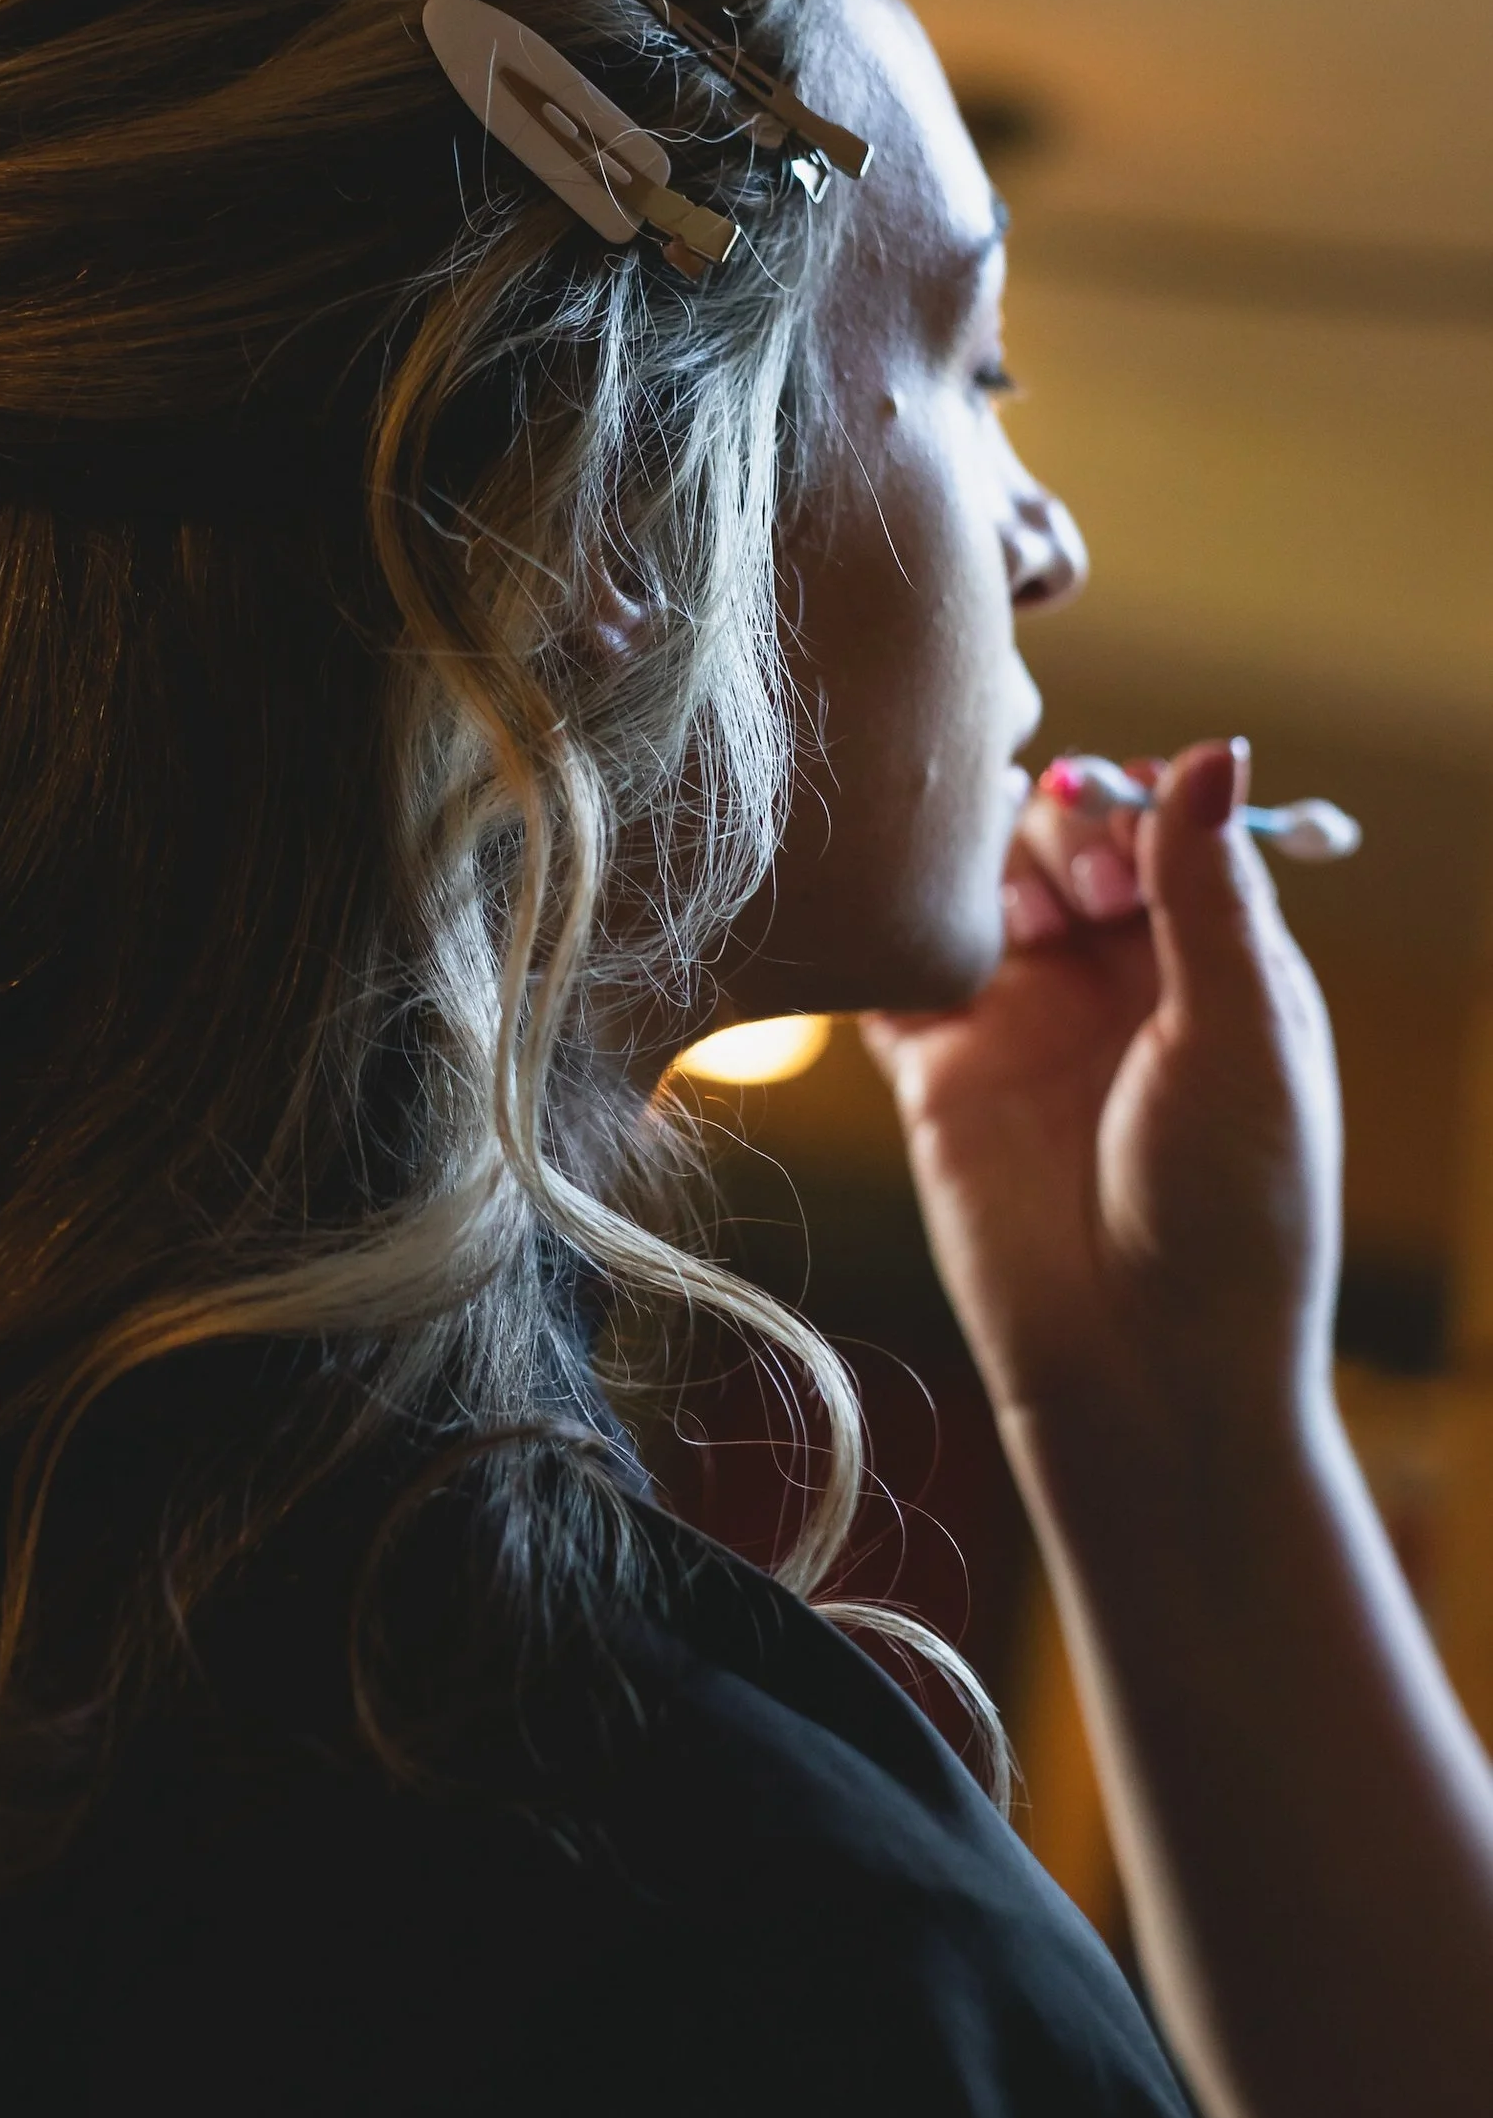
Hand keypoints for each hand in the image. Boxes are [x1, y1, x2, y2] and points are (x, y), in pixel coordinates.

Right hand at [862, 741, 1343, 1456]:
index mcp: (1210, 963)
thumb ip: (1212, 894)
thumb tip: (1218, 748)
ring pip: (974, 885)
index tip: (1123, 858)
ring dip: (976, 873)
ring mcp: (1020, 1019)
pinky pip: (889, 972)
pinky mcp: (936, 1069)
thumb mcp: (1242, 1038)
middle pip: (1061, 837)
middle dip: (1056, 834)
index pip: (1162, 825)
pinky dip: (876, 935)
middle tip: (1072, 906)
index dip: (1136, 809)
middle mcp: (1113, 978)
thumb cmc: (1233, 1215)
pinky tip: (888, 921)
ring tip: (1006, 934)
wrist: (1142, 1369)